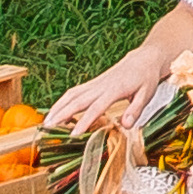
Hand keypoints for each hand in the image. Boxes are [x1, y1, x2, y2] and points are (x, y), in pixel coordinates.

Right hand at [45, 47, 162, 136]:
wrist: (144, 59)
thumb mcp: (147, 94)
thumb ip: (135, 110)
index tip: (73, 134)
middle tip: (47, 128)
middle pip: (77, 100)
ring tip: (45, 122)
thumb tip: (125, 125)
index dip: (84, 121)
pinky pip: (74, 92)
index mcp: (115, 89)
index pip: (96, 107)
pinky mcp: (93, 83)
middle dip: (61, 114)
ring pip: (72, 94)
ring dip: (58, 107)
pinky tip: (55, 112)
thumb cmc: (146, 78)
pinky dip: (62, 101)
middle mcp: (101, 85)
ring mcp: (95, 83)